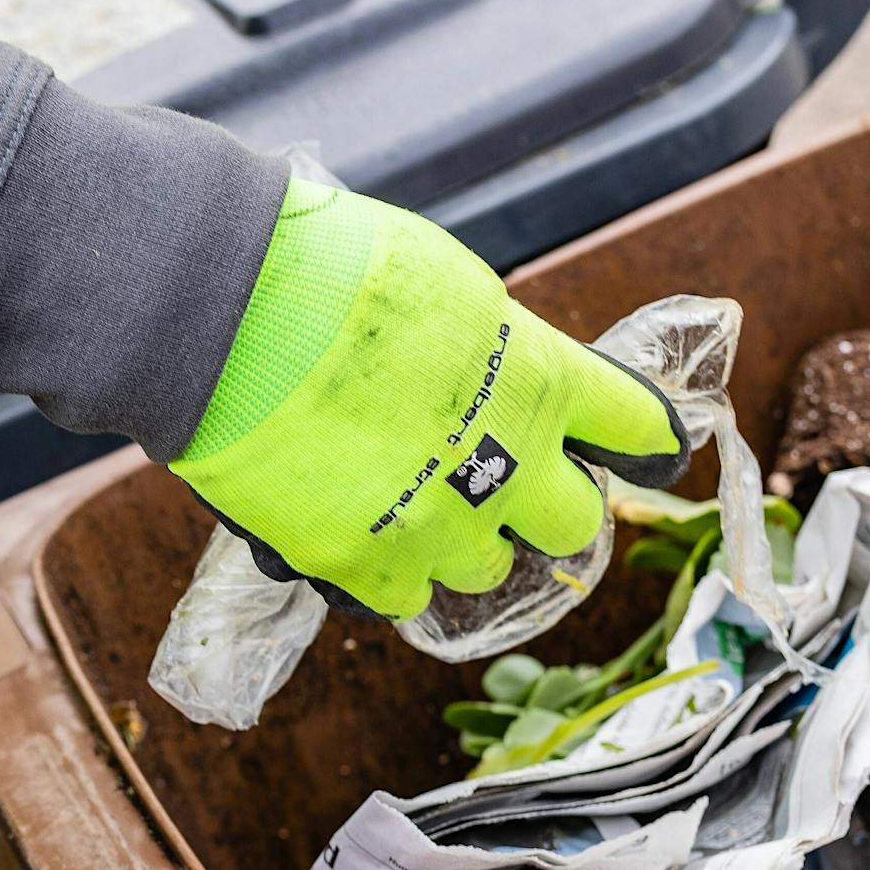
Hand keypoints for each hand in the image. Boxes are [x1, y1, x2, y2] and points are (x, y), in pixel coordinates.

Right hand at [169, 182, 687, 620]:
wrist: (221, 309)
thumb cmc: (330, 270)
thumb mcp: (451, 289)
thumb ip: (502, 355)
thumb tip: (510, 389)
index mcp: (539, 382)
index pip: (634, 427)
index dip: (644, 440)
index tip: (648, 450)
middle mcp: (507, 467)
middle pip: (573, 524)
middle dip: (543, 502)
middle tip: (500, 478)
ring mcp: (437, 527)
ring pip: (485, 569)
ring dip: (459, 538)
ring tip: (404, 494)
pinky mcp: (364, 567)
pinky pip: (404, 598)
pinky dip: (387, 568)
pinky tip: (356, 525)